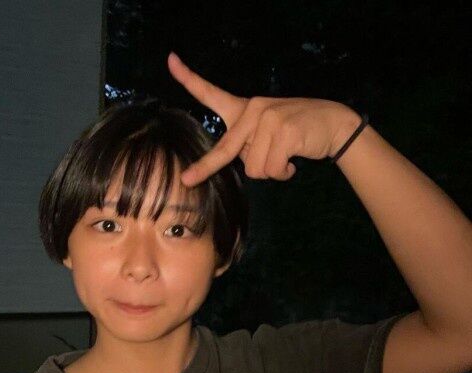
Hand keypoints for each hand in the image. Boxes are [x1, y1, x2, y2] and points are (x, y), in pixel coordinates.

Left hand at [167, 51, 358, 185]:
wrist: (333, 124)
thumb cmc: (296, 133)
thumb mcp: (267, 133)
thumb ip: (248, 144)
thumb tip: (246, 166)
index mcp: (244, 109)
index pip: (211, 93)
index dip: (189, 78)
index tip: (170, 60)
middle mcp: (253, 110)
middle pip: (225, 151)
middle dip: (205, 168)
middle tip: (187, 180)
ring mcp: (268, 119)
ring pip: (254, 168)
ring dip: (270, 172)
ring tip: (284, 158)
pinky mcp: (284, 131)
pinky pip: (273, 169)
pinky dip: (283, 173)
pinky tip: (293, 161)